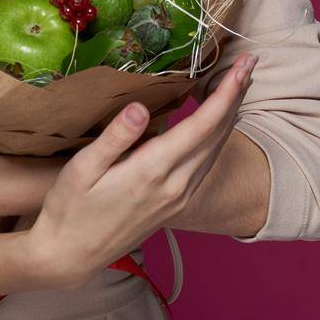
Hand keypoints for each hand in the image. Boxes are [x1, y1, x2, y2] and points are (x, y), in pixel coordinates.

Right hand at [22, 52, 257, 286]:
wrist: (72, 256)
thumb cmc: (70, 208)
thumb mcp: (83, 169)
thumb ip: (115, 138)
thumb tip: (139, 106)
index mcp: (153, 172)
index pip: (202, 126)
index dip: (226, 94)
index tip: (243, 65)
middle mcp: (176, 187)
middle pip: (218, 135)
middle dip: (236, 97)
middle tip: (249, 63)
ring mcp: (179, 198)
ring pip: (217, 151)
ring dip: (231, 116)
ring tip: (239, 85)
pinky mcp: (177, 205)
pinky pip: (207, 164)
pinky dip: (218, 137)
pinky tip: (216, 123)